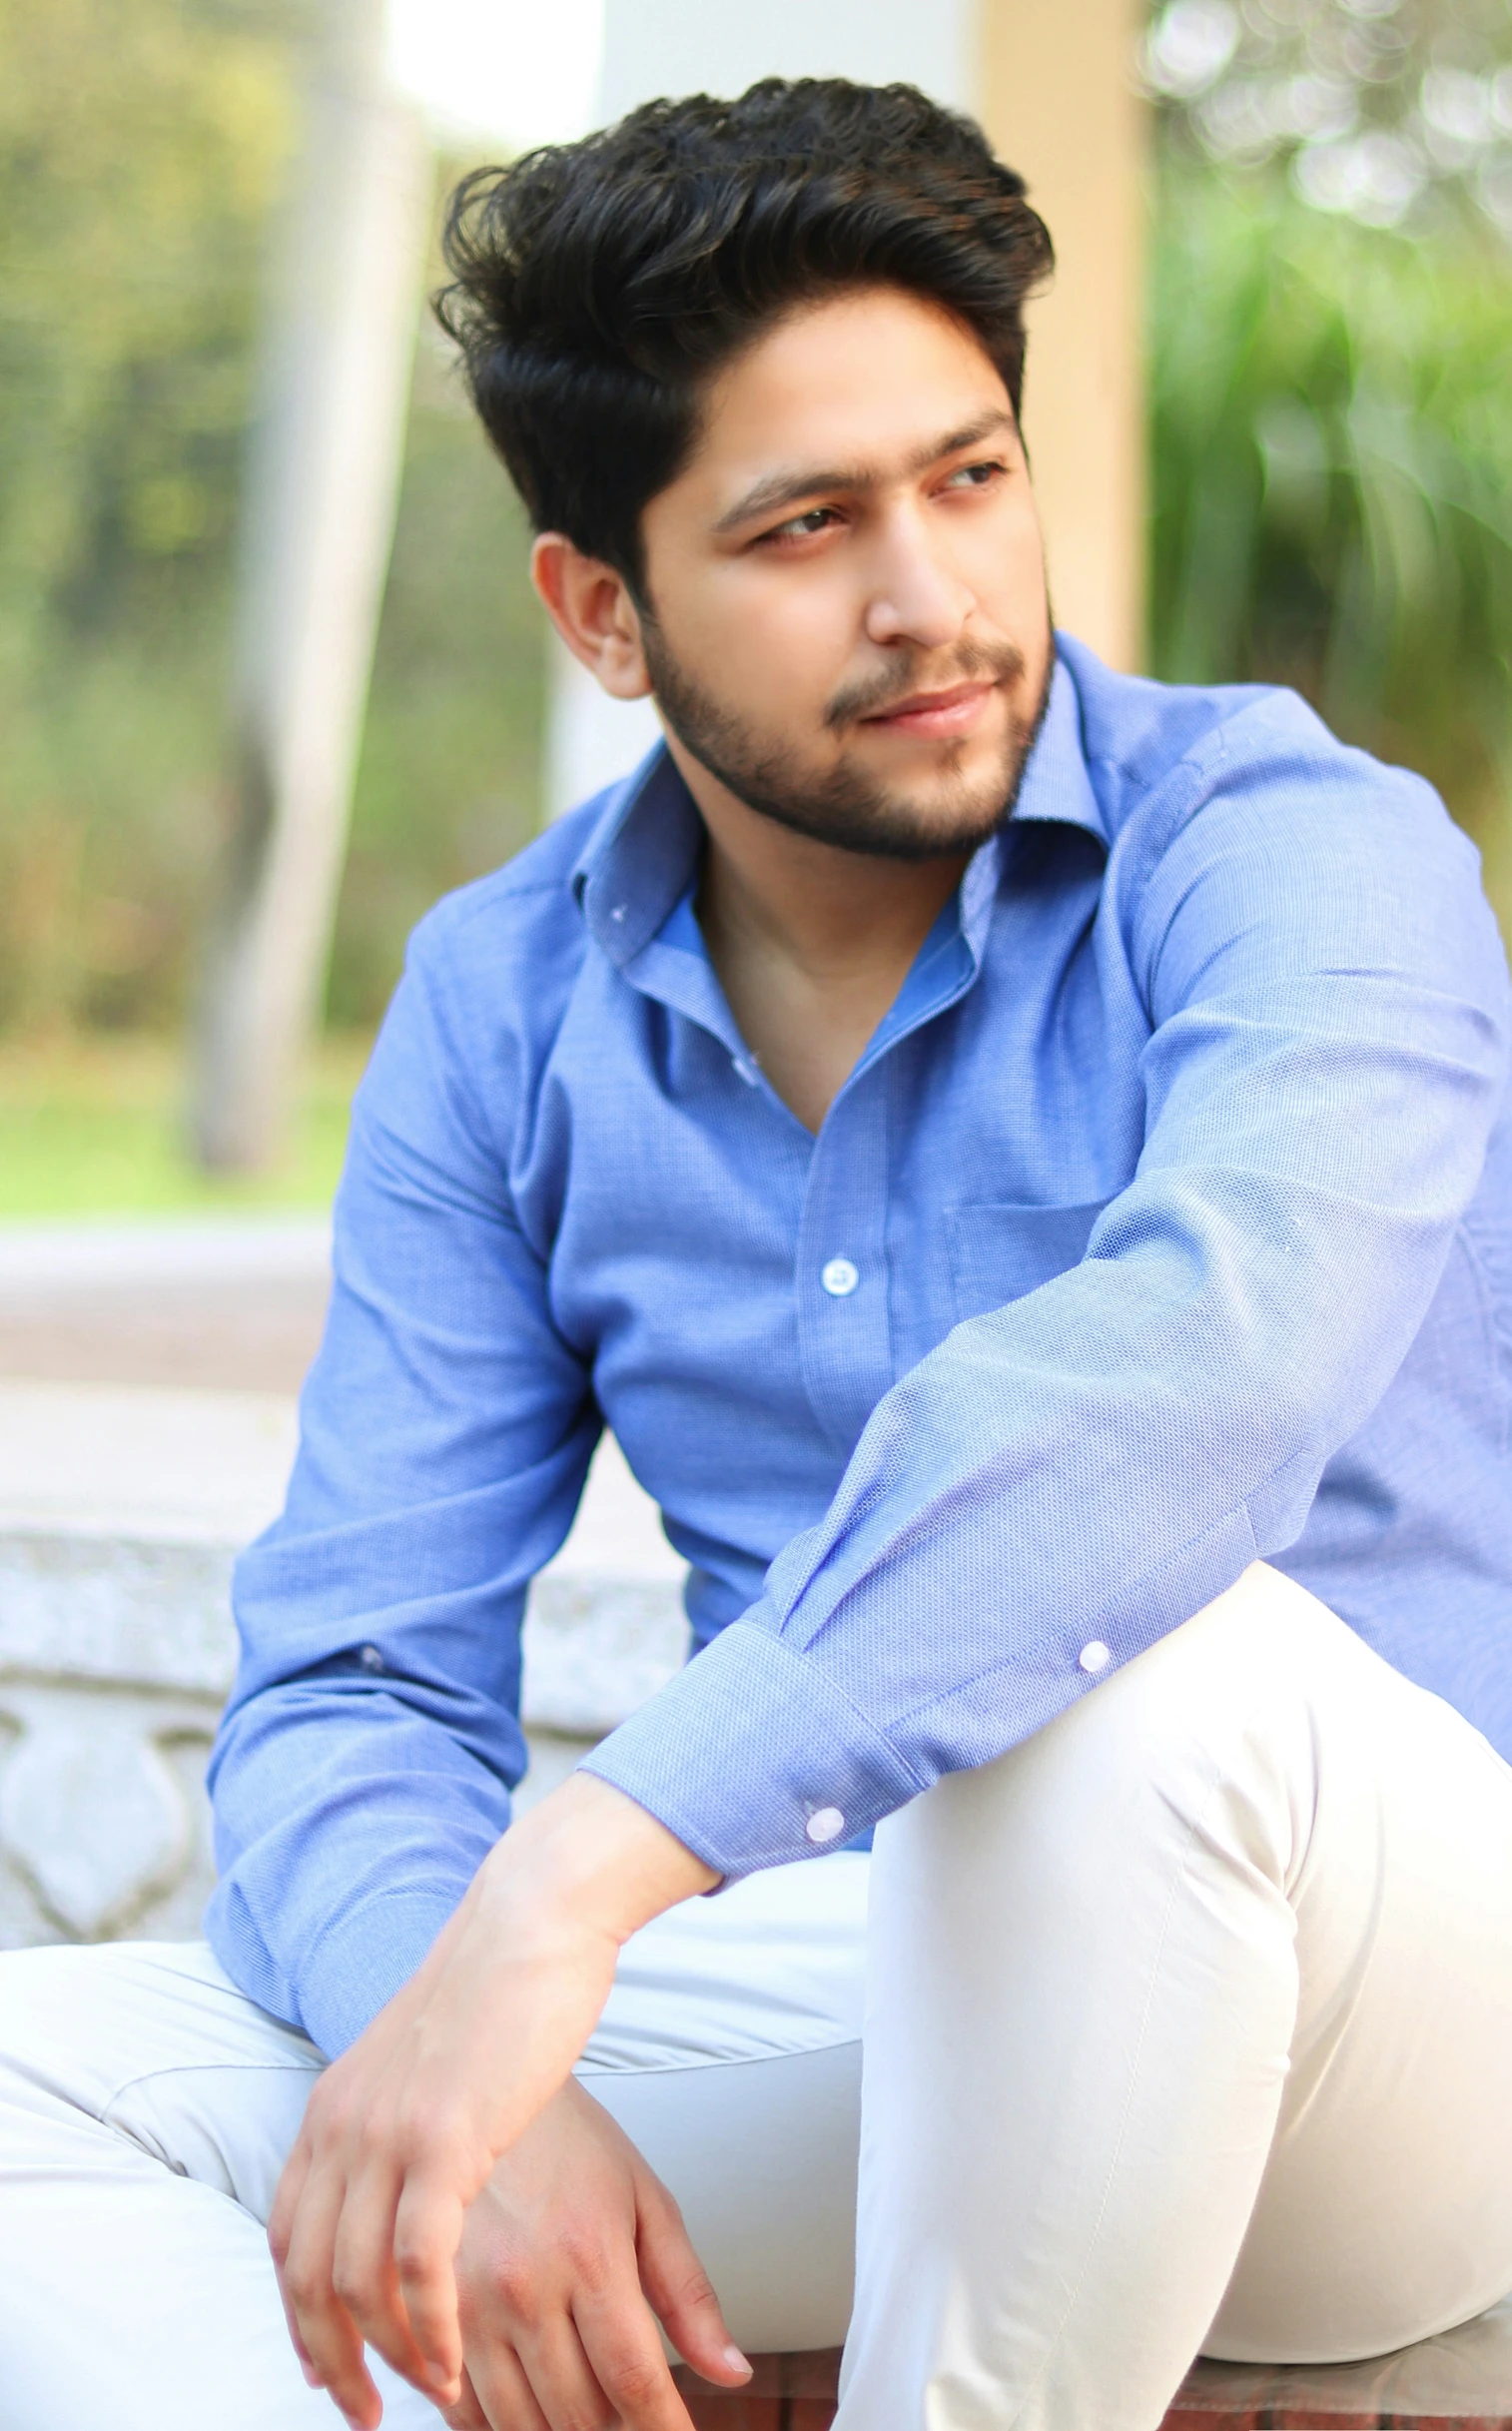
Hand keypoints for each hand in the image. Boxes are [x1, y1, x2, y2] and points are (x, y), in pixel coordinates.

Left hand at [269, 1774, 718, 2427]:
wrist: (532, 1921)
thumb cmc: (503, 1988)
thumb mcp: (427, 2061)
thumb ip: (403, 2116)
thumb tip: (414, 2169)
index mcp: (333, 2104)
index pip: (287, 2235)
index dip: (299, 2313)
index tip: (325, 2367)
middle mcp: (341, 2122)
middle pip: (306, 2273)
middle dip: (330, 2357)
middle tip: (366, 2411)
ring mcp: (386, 2131)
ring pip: (355, 2280)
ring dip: (389, 2352)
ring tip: (428, 2391)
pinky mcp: (441, 2140)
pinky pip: (415, 2263)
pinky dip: (427, 2325)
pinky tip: (450, 2358)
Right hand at [439, 2078, 749, 2430]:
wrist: (477, 2092)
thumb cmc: (570, 2142)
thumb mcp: (643, 2200)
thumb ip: (687, 2294)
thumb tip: (732, 2374)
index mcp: (588, 2256)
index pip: (635, 2382)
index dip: (664, 2429)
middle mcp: (525, 2288)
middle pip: (581, 2417)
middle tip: (636, 2413)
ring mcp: (468, 2306)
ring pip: (523, 2426)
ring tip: (591, 2407)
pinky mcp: (428, 2315)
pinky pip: (465, 2414)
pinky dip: (504, 2426)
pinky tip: (533, 2402)